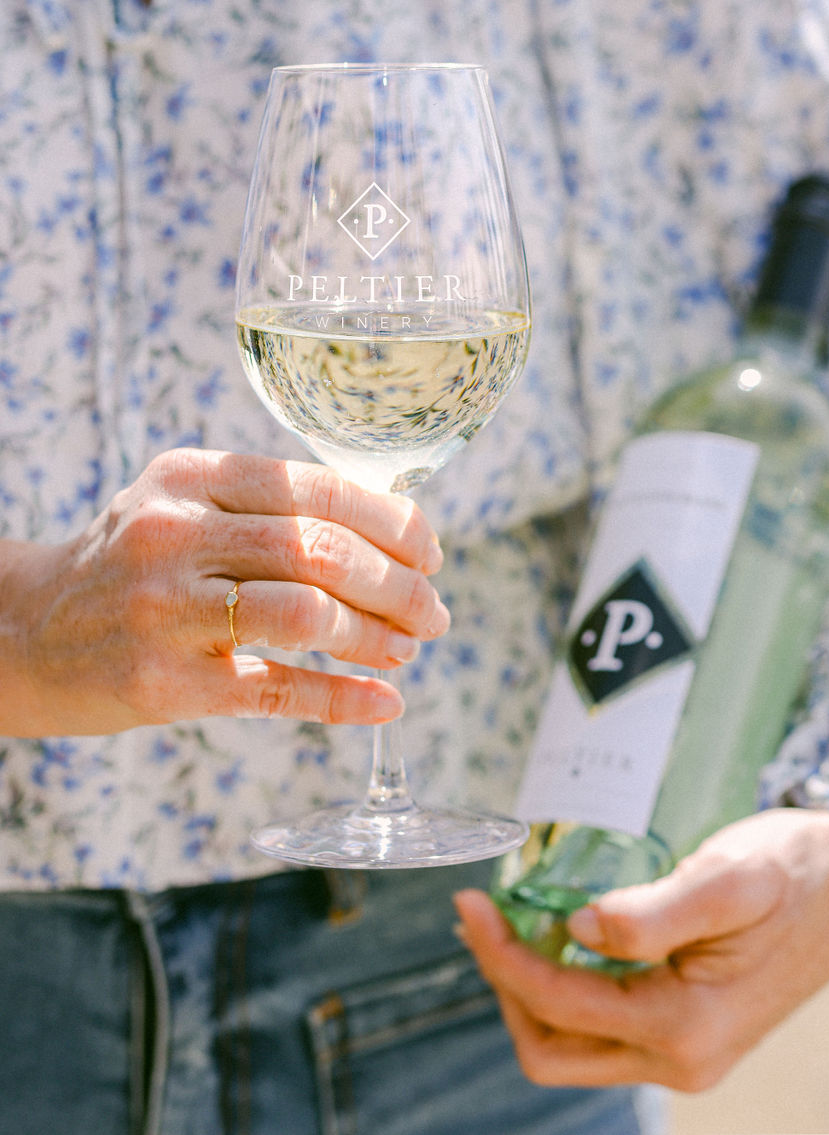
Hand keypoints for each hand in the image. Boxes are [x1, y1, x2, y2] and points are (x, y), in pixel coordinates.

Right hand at [0, 447, 448, 735]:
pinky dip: (343, 699)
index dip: (392, 521)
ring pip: (307, 615)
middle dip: (399, 585)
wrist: (24, 633)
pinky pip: (276, 688)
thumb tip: (392, 529)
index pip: (318, 489)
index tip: (430, 551)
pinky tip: (384, 704)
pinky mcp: (166, 684)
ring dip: (377, 636)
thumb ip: (268, 505)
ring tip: (408, 650)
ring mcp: (167, 611)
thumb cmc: (132, 565)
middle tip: (433, 613)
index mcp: (191, 478)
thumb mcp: (182, 505)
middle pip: (323, 551)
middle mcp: (177, 535)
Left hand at [455, 809, 828, 1092]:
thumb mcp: (728, 877)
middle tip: (485, 916)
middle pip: (553, 1048)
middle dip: (506, 984)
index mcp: (687, 1028)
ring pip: (576, 1045)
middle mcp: (684, 1060)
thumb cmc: (796, 866)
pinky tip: (565, 932)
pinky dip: (571, 987)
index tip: (470, 902)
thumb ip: (650, 914)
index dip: (500, 956)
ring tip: (517, 919)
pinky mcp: (692, 1032)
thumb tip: (574, 931)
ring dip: (534, 989)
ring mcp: (689, 1053)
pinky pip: (607, 1026)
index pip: (557, 1005)